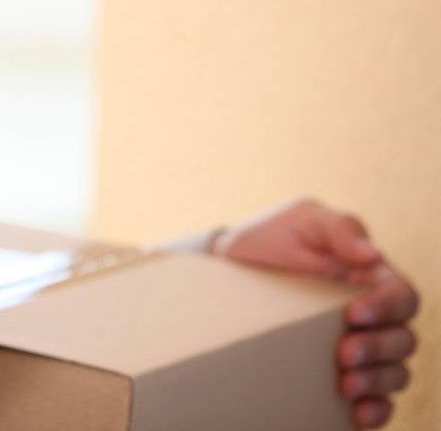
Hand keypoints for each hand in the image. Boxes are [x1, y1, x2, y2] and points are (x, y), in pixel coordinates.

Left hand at [213, 198, 418, 428]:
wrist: (227, 268)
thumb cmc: (271, 238)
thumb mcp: (302, 219)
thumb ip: (340, 227)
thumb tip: (372, 254)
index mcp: (373, 278)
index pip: (404, 297)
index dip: (389, 308)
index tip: (354, 312)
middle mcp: (376, 316)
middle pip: (404, 340)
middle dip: (378, 349)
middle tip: (343, 353)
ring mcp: (362, 346)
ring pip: (396, 373)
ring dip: (378, 381)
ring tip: (345, 384)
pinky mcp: (344, 374)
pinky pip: (377, 401)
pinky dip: (376, 411)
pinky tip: (357, 413)